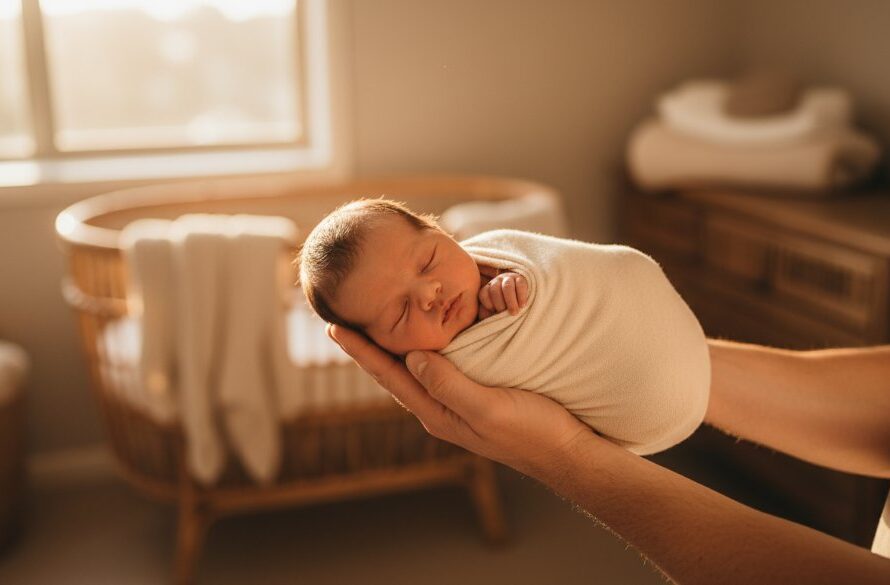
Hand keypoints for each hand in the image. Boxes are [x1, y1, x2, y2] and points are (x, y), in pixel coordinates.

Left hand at [327, 324, 590, 477]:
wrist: (565, 452)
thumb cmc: (531, 432)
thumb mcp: (488, 408)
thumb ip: (449, 384)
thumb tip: (412, 357)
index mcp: (436, 413)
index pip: (389, 376)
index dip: (362, 352)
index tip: (334, 327)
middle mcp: (439, 408)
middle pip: (393, 373)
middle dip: (368, 347)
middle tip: (343, 320)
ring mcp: (456, 403)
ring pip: (412, 371)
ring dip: (390, 348)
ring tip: (372, 326)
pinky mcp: (475, 395)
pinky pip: (437, 369)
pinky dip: (421, 350)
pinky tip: (424, 339)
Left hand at [478, 271, 528, 319]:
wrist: (520, 302)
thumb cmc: (504, 309)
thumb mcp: (493, 312)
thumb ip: (487, 314)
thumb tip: (486, 317)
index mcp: (487, 289)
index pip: (484, 294)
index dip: (489, 305)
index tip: (495, 313)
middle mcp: (496, 282)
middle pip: (495, 290)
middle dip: (500, 304)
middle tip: (505, 314)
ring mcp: (508, 279)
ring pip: (507, 286)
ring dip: (511, 301)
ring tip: (515, 312)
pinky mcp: (521, 279)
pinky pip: (520, 285)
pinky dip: (521, 296)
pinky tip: (522, 305)